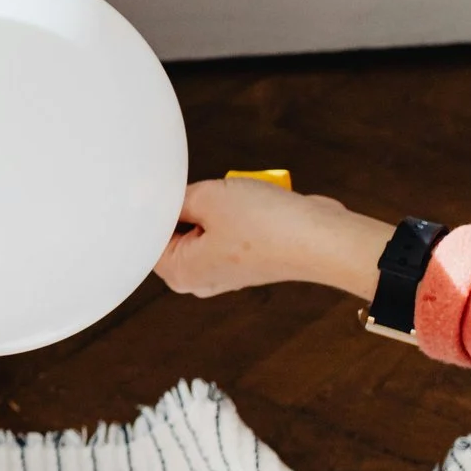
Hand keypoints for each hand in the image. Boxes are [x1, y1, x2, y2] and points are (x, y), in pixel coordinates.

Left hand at [156, 178, 394, 299]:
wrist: (324, 238)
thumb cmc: (267, 225)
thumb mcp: (208, 197)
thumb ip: (176, 198)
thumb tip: (160, 198)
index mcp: (179, 273)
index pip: (146, 236)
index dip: (157, 208)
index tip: (169, 191)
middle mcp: (197, 279)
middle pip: (174, 231)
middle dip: (188, 206)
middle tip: (208, 195)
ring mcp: (223, 271)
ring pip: (202, 225)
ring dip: (214, 205)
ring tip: (235, 201)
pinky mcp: (246, 259)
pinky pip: (228, 228)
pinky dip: (236, 211)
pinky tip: (252, 206)